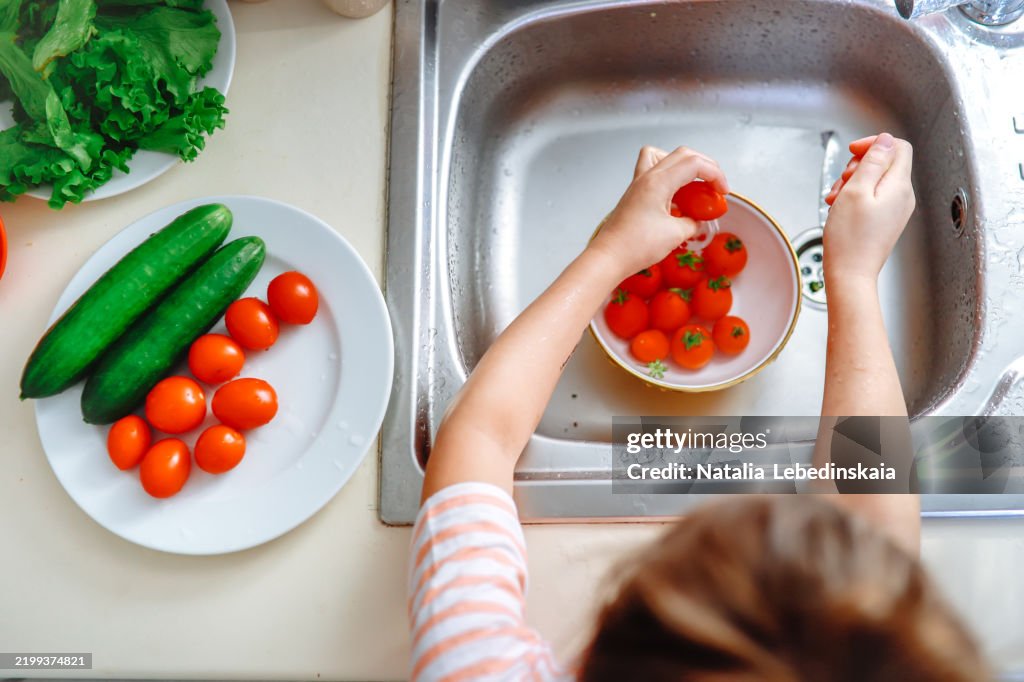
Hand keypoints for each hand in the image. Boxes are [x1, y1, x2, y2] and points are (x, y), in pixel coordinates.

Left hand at [590, 145, 729, 276]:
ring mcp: (638, 184)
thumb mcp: (674, 235)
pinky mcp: (634, 195)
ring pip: (663, 157)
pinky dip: (669, 179)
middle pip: (682, 154)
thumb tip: (697, 221)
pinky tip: (676, 198)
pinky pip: (654, 173)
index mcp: (658, 182)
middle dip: (704, 166)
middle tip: (714, 185)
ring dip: (682, 166)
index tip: (723, 191)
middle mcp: (646, 177)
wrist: (608, 258)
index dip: (715, 174)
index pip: (694, 163)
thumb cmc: (635, 246)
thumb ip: (692, 223)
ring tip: (693, 185)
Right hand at [823, 133, 914, 285]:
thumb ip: (872, 162)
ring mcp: (895, 209)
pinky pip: (872, 197)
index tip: (853, 151)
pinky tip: (840, 208)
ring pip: (875, 180)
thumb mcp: (856, 191)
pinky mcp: (885, 220)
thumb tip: (885, 141)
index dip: (874, 143)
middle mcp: (903, 196)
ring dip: (852, 183)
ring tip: (837, 199)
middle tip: (843, 182)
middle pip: (885, 162)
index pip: (897, 146)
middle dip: (858, 166)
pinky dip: (855, 197)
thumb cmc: (850, 239)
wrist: (850, 274)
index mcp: (899, 186)